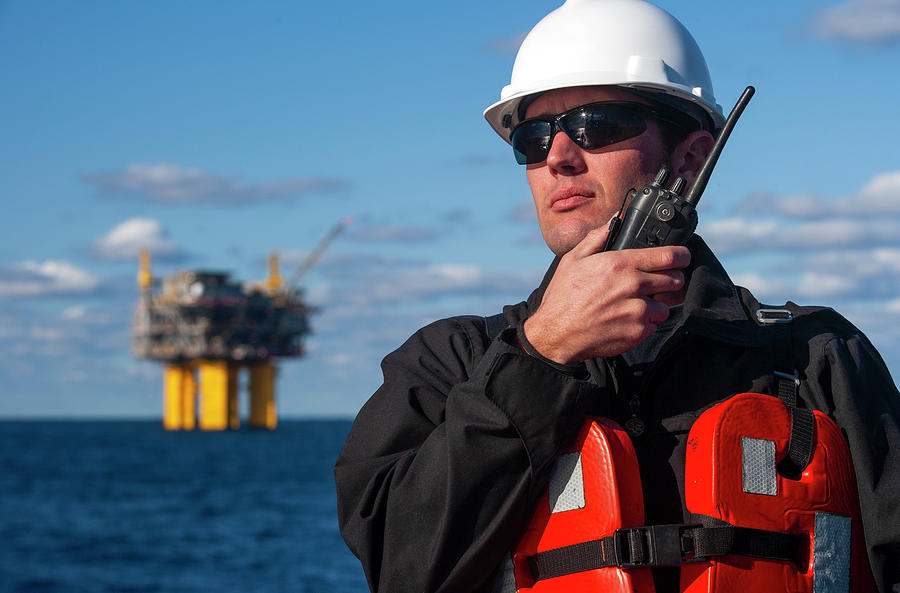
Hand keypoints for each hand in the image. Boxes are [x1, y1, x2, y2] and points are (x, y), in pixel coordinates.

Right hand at [523, 223, 689, 363]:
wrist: (556, 334)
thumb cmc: (562, 297)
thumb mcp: (573, 260)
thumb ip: (597, 237)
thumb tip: (614, 219)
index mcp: (620, 264)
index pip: (669, 256)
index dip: (682, 255)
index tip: (683, 257)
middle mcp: (633, 286)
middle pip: (675, 280)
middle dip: (670, 280)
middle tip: (658, 283)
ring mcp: (637, 311)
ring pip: (665, 306)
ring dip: (655, 306)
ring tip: (635, 305)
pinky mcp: (637, 332)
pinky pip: (653, 326)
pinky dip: (644, 324)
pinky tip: (626, 321)